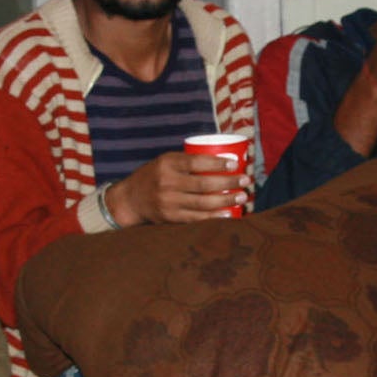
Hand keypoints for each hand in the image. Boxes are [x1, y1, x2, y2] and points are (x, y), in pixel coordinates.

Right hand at [106, 150, 248, 224]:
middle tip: (246, 180)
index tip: (235, 163)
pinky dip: (214, 217)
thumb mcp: (165, 161)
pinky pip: (197, 218)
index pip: (196, 162)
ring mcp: (169, 202)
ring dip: (226, 201)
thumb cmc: (155, 176)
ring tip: (242, 197)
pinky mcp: (170, 218)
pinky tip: (228, 214)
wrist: (130, 200)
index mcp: (167, 164)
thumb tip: (224, 158)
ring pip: (203, 203)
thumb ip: (187, 161)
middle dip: (229, 182)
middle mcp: (167, 183)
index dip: (218, 163)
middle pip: (204, 184)